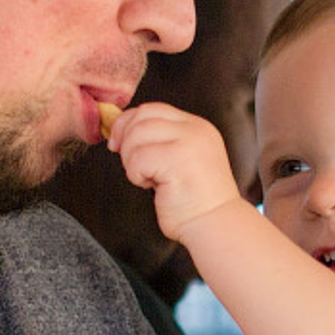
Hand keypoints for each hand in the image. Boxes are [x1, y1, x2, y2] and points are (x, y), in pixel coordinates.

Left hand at [107, 102, 250, 242]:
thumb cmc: (195, 201)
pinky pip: (138, 159)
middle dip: (127, 141)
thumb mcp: (181, 159)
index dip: (128, 123)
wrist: (216, 225)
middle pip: (142, 117)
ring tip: (150, 179)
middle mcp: (195, 130)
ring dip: (132, 161)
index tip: (118, 143)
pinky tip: (155, 187)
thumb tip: (121, 131)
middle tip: (135, 167)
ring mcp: (188, 143)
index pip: (153, 109)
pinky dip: (137, 176)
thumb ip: (160, 140)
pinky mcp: (177, 160)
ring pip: (136, 136)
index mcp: (197, 127)